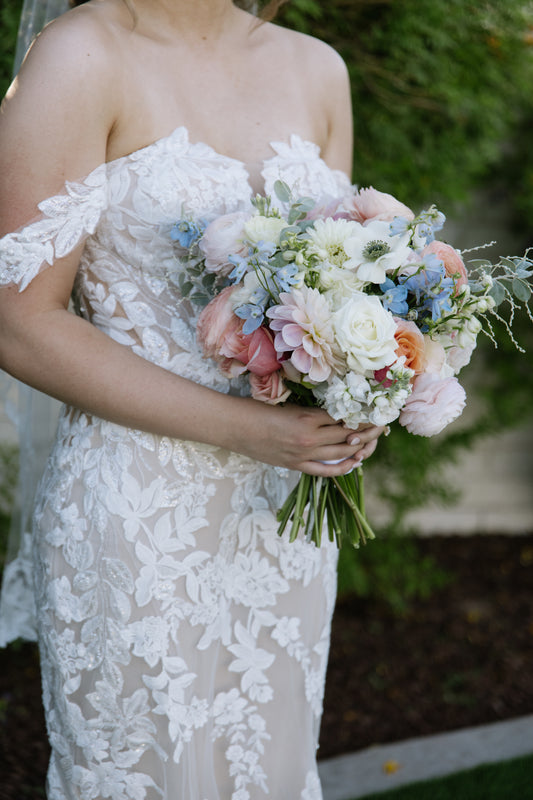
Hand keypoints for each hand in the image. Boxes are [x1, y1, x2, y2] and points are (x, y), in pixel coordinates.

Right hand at [231, 402, 384, 476]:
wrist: (234, 427)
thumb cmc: (257, 409)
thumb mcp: (289, 403)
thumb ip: (312, 409)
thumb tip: (337, 410)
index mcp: (307, 416)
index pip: (345, 416)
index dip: (363, 414)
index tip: (375, 409)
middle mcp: (310, 437)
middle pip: (350, 435)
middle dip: (369, 430)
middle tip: (382, 425)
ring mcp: (304, 454)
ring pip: (343, 453)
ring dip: (362, 448)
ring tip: (373, 441)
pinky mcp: (296, 465)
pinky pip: (327, 470)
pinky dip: (345, 466)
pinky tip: (355, 461)